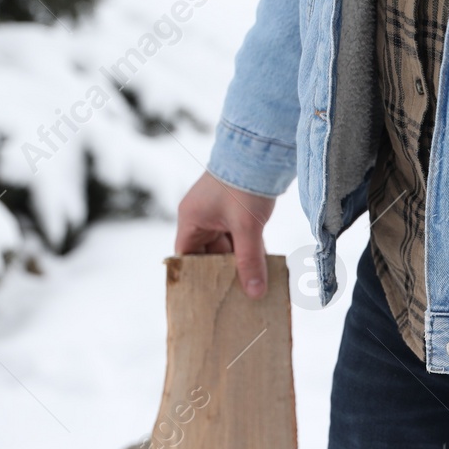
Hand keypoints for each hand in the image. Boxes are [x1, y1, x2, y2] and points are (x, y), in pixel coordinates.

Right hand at [174, 172, 276, 297]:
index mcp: (191, 220)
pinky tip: (262, 269)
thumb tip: (255, 293)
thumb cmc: (244, 184)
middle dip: (222, 274)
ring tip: (252, 289)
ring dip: (239, 264)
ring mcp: (219, 214)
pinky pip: (240, 239)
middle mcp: (201, 218)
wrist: (261, 149)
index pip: (186, 257)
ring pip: (227, 248)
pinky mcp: (237, 211)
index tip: (207, 298)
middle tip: (235, 299)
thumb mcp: (247, 227)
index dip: (195, 277)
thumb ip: (250, 260)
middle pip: (208, 255)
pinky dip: (249, 252)